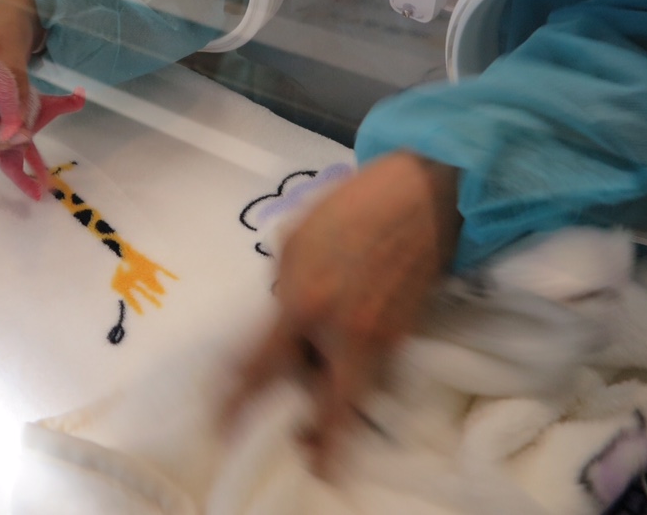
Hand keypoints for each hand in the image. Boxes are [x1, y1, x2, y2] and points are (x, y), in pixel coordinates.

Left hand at [226, 151, 460, 474]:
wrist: (424, 197)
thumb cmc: (352, 207)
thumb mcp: (294, 240)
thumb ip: (282, 286)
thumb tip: (280, 316)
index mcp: (303, 302)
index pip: (262, 368)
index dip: (239, 402)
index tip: (222, 424)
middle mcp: (341, 332)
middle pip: (323, 407)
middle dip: (311, 436)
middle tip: (299, 448)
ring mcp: (378, 338)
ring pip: (351, 395)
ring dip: (332, 409)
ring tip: (315, 425)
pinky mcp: (403, 335)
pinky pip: (372, 372)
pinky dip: (355, 381)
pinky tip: (342, 373)